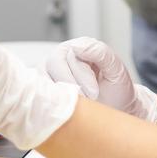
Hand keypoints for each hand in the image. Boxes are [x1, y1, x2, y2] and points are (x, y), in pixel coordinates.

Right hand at [42, 37, 156, 122]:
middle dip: (72, 86)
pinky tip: (66, 108)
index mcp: (80, 46)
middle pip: (54, 65)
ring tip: (79, 104)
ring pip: (44, 78)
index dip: (81, 76)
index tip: (95, 92)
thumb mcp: (116, 70)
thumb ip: (100, 52)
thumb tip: (76, 46)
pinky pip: (39, 92)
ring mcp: (50, 70)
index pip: (71, 56)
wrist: (115, 111)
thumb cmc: (117, 91)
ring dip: (61, 95)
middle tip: (88, 100)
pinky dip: (51, 101)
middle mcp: (62, 55)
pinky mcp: (44, 87)